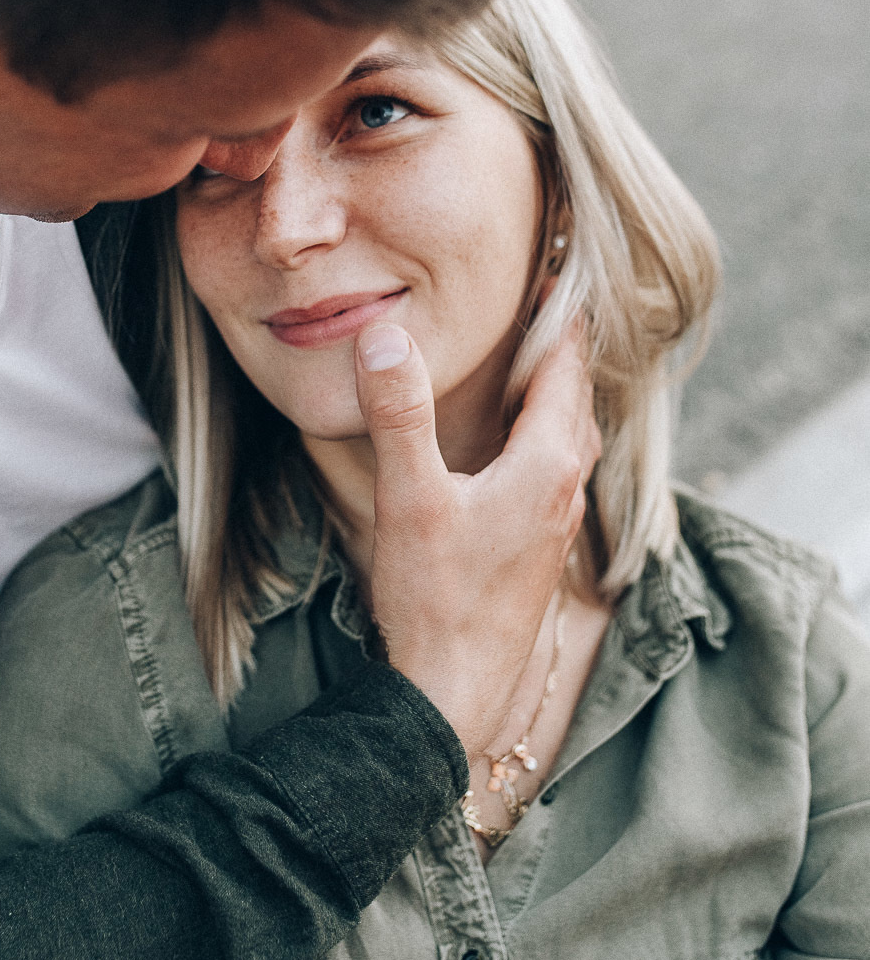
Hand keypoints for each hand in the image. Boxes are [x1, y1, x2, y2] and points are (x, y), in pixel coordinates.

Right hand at [354, 322, 599, 761]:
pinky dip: (544, 437)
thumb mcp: (409, 498)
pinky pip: (556, 473)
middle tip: (543, 299)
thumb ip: (399, 413)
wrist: (455, 696)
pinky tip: (513, 448)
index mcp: (545, 465)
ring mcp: (555, 526)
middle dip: (561, 348)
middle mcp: (564, 491)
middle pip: (575, 399)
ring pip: (570, 439)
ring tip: (531, 363)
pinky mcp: (538, 553)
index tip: (553, 263)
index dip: (559, 312)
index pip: (564, 366)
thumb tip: (384, 335)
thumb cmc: (436, 602)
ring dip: (555, 395)